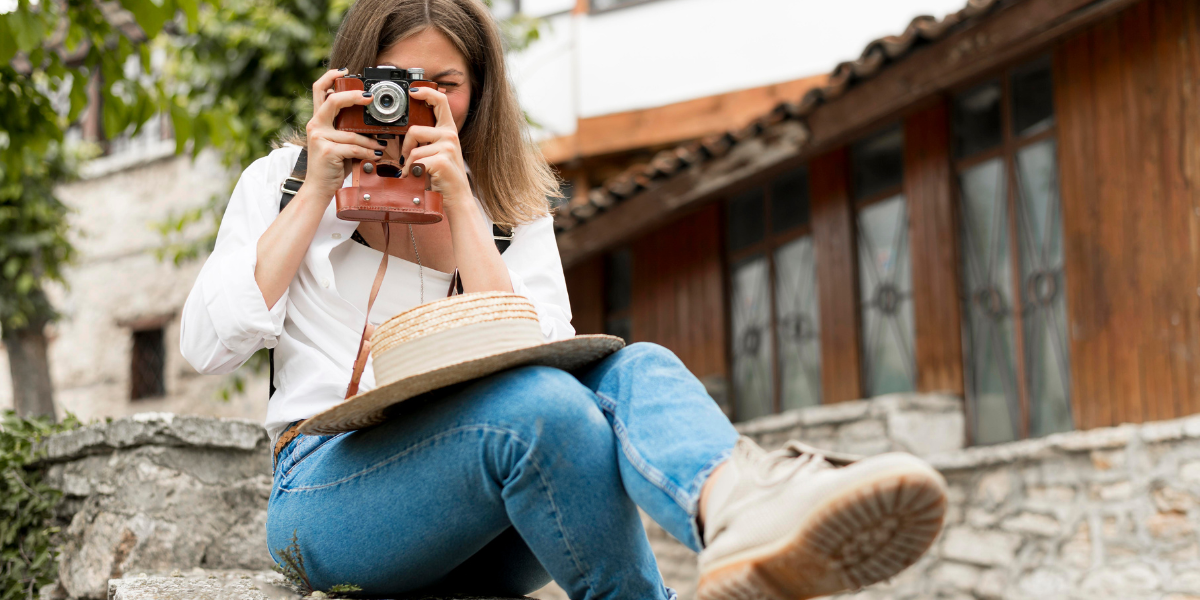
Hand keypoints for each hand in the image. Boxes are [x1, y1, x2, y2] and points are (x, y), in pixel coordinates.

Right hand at [302, 69, 386, 197]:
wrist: (318, 188)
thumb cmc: (332, 165)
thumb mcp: (337, 142)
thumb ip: (346, 128)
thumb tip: (370, 119)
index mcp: (318, 119)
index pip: (319, 89)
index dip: (330, 76)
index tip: (346, 71)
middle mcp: (315, 125)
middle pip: (332, 100)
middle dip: (353, 96)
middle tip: (369, 98)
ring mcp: (319, 138)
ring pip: (351, 132)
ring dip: (371, 139)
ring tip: (382, 145)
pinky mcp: (327, 151)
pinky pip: (354, 147)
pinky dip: (368, 152)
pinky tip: (376, 156)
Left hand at [400, 86, 471, 208]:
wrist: (457, 199)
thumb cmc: (444, 177)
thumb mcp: (438, 152)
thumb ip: (428, 139)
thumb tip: (407, 131)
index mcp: (449, 130)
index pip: (440, 101)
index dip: (426, 91)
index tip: (413, 91)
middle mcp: (450, 135)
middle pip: (415, 130)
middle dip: (406, 147)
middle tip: (407, 160)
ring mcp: (447, 147)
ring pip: (413, 151)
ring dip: (408, 165)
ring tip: (415, 173)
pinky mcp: (441, 160)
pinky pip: (415, 162)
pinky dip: (411, 173)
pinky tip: (418, 179)